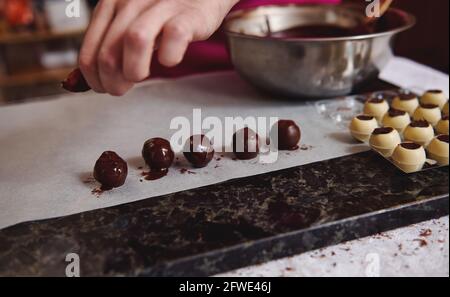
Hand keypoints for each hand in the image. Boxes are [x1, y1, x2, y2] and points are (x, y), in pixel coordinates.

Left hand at [79, 0, 238, 95]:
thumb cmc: (163, 15)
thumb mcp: (129, 24)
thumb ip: (108, 47)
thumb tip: (81, 82)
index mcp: (110, 5)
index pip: (89, 52)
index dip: (93, 79)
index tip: (103, 88)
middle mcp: (131, 2)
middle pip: (108, 52)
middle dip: (111, 81)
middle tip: (121, 90)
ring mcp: (160, 6)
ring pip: (135, 40)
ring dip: (134, 70)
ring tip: (141, 77)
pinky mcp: (188, 15)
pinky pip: (174, 37)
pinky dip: (170, 56)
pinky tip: (169, 59)